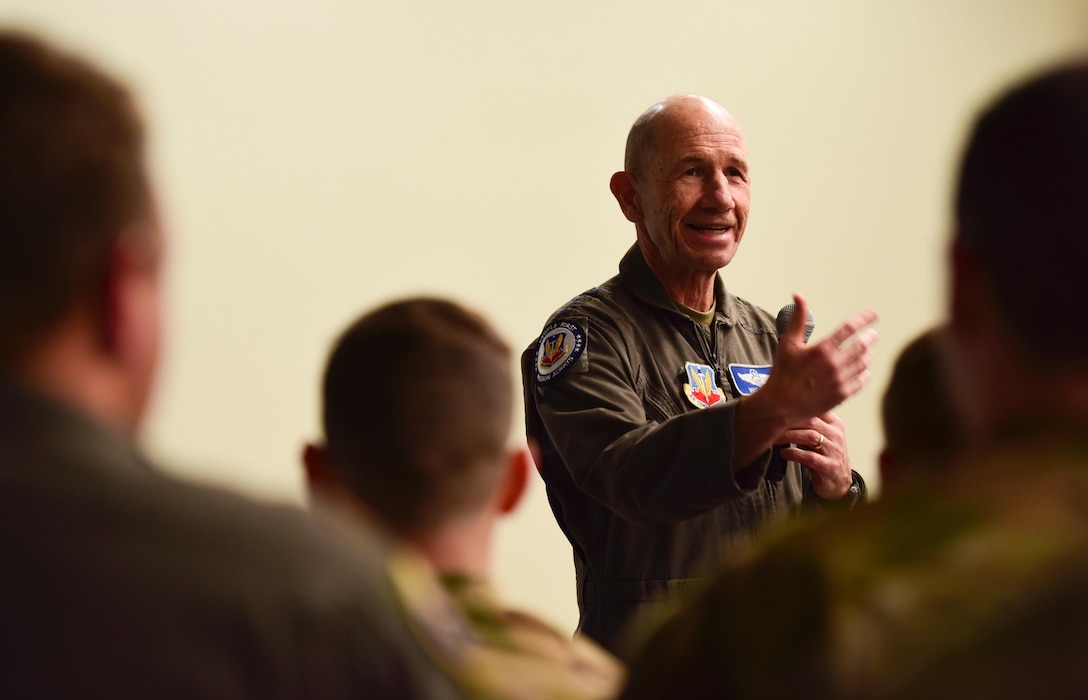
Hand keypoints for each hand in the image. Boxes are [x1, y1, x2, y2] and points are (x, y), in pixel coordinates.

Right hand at [759, 293, 877, 426]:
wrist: (780, 405)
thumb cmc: (782, 373)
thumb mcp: (788, 343)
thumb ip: (798, 318)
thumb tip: (799, 296)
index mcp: (822, 349)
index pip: (850, 327)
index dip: (865, 318)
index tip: (873, 314)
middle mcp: (834, 364)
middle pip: (863, 345)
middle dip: (871, 337)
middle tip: (873, 334)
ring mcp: (840, 381)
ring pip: (864, 363)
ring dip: (869, 353)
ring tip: (869, 349)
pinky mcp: (842, 395)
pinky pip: (861, 381)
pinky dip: (865, 373)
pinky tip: (865, 370)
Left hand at [778, 412, 851, 498]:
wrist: (838, 482)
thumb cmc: (823, 455)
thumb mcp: (818, 436)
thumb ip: (806, 424)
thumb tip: (779, 413)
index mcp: (834, 423)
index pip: (815, 409)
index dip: (794, 408)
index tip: (775, 410)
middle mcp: (836, 434)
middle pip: (811, 421)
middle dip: (788, 422)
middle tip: (770, 424)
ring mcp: (834, 451)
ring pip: (810, 436)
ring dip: (789, 436)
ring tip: (774, 439)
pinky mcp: (830, 467)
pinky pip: (810, 457)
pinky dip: (795, 454)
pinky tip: (784, 453)